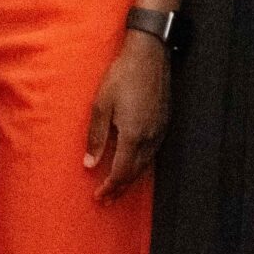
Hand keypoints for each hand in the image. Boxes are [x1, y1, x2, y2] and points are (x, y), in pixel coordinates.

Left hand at [84, 34, 169, 201]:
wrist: (149, 54)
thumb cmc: (122, 76)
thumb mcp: (101, 105)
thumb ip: (96, 137)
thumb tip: (90, 164)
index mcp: (132, 135)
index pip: (121, 172)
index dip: (109, 187)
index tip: (98, 197)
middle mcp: (149, 137)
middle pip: (134, 173)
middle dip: (119, 188)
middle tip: (106, 199)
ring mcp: (159, 130)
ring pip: (145, 164)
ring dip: (131, 179)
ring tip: (118, 187)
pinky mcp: (164, 122)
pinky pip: (152, 152)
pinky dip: (141, 164)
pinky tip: (134, 163)